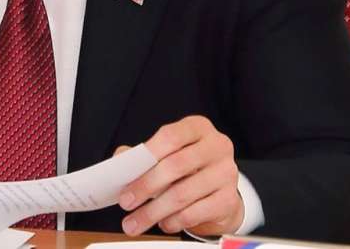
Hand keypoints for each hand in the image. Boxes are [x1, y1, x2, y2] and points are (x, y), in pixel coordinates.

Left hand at [116, 115, 242, 236]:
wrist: (218, 190)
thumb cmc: (186, 167)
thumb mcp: (166, 153)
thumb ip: (142, 155)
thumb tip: (120, 163)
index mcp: (197, 127)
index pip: (171, 135)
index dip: (147, 154)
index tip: (125, 174)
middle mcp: (217, 146)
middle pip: (176, 166)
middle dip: (145, 187)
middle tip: (125, 202)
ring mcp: (226, 173)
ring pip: (183, 194)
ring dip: (153, 211)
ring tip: (135, 221)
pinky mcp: (229, 200)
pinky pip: (196, 213)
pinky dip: (174, 220)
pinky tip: (162, 223)